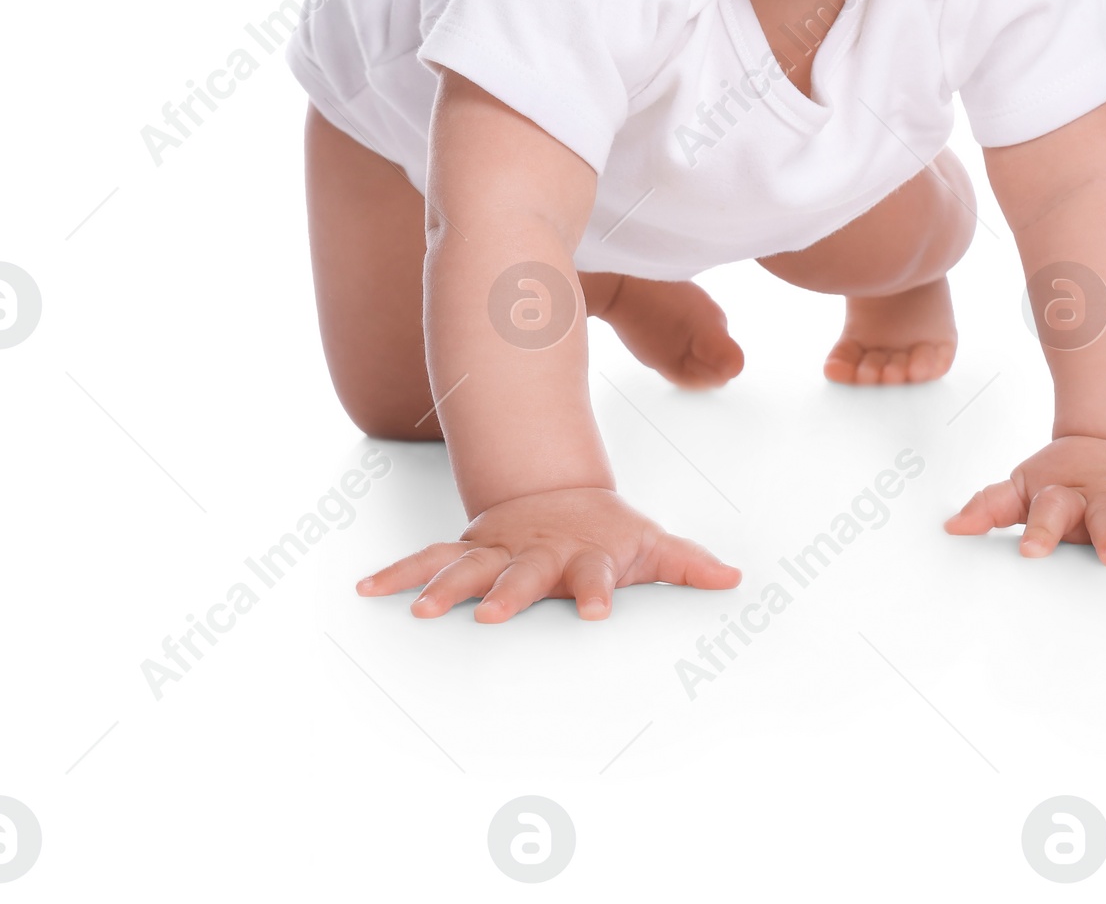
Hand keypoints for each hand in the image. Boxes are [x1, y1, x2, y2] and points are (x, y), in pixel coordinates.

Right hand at [357, 487, 740, 620]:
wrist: (562, 492)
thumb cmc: (610, 532)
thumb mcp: (650, 544)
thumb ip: (686, 563)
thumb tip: (735, 579)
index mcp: (584, 556)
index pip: (595, 576)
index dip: (598, 593)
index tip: (598, 614)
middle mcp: (536, 552)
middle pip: (523, 574)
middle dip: (508, 593)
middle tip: (492, 616)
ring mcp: (499, 549)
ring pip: (468, 567)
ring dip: (444, 587)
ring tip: (421, 611)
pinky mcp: (469, 548)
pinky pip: (428, 560)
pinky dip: (399, 573)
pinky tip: (367, 589)